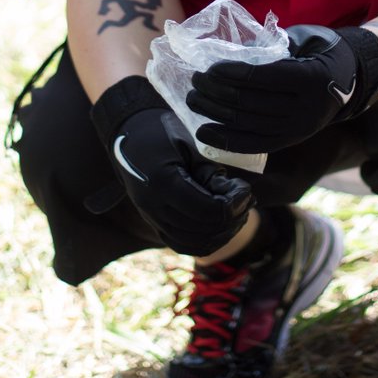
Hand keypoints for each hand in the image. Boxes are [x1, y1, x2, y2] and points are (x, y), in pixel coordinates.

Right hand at [91, 77, 253, 255]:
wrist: (130, 134)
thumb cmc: (163, 133)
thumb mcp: (191, 145)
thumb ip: (212, 173)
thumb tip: (237, 198)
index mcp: (163, 183)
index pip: (207, 211)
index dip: (234, 205)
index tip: (246, 190)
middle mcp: (153, 206)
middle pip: (203, 230)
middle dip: (232, 219)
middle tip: (247, 201)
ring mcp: (151, 217)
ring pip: (194, 244)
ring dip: (221, 234)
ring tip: (237, 213)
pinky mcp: (153, 223)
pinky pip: (182, 244)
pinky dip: (204, 241)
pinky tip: (220, 226)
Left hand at [187, 24, 377, 154]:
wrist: (352, 78)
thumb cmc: (321, 51)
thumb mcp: (303, 40)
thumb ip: (271, 46)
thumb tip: (230, 51)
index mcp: (311, 77)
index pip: (263, 77)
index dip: (232, 73)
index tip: (209, 68)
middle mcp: (308, 108)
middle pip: (252, 102)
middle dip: (217, 93)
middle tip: (195, 82)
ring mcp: (300, 129)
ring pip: (249, 125)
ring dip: (216, 114)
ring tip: (194, 101)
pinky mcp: (292, 140)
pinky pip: (255, 144)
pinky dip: (227, 140)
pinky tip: (205, 133)